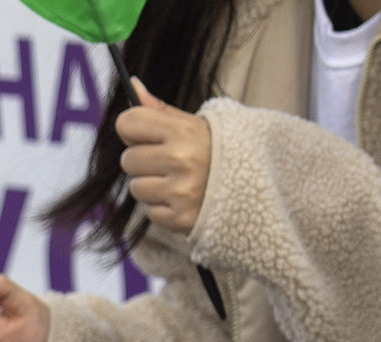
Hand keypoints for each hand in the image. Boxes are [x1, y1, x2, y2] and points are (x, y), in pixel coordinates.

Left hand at [119, 78, 211, 236]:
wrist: (254, 185)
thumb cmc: (216, 150)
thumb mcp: (193, 124)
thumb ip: (158, 109)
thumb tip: (132, 84)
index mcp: (184, 131)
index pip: (128, 122)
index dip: (133, 129)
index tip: (147, 134)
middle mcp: (181, 159)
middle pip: (127, 159)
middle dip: (143, 160)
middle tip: (170, 161)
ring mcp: (180, 191)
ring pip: (136, 187)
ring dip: (152, 186)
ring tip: (180, 180)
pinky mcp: (179, 218)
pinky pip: (149, 211)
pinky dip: (163, 206)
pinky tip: (184, 198)